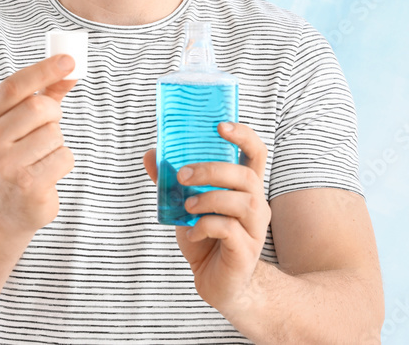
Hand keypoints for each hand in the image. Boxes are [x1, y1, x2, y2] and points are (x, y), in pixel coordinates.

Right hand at [0, 55, 77, 234]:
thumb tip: (70, 68)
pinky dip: (63, 162)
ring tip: (42, 155)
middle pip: (39, 108)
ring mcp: (6, 166)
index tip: (69, 60)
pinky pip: (64, 158)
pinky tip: (47, 172)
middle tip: (50, 126)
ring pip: (55, 134)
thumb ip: (45, 93)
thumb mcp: (23, 122)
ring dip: (58, 142)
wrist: (5, 209)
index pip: (13, 86)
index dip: (43, 70)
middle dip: (54, 114)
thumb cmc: (19, 155)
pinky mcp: (27, 186)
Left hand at [143, 122, 269, 314]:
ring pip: (242, 202)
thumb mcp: (184, 205)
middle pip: (246, 176)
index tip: (220, 126)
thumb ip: (170, 180)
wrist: (216, 282)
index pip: (256, 153)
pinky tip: (193, 232)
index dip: (243, 135)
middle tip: (182, 175)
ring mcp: (255, 229)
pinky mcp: (246, 250)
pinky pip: (228, 229)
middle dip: (211, 170)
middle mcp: (257, 204)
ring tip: (187, 206)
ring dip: (208, 199)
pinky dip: (204, 226)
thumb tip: (151, 154)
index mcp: (245, 188)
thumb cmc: (206, 238)